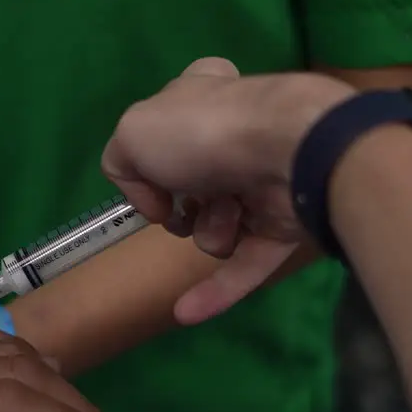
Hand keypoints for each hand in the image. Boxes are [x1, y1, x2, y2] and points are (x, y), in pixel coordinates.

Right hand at [101, 57, 355, 323]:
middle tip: (184, 199)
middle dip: (182, 203)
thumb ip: (122, 163)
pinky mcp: (286, 225)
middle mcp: (236, 137)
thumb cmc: (204, 131)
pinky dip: (218, 289)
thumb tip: (156, 203)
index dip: (160, 145)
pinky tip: (187, 312)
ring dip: (209, 233)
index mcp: (204, 99)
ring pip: (218, 226)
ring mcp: (264, 182)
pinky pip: (246, 266)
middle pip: (194, 184)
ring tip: (224, 216)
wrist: (290, 150)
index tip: (155, 167)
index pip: (178, 116)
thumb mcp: (133, 133)